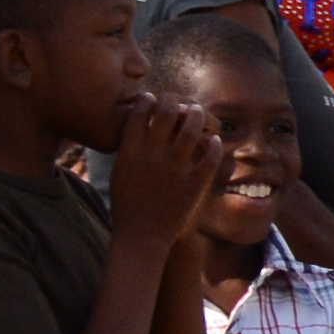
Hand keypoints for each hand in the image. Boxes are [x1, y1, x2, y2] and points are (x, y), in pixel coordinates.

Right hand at [110, 89, 226, 245]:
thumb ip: (129, 147)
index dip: (147, 100)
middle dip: (173, 101)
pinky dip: (213, 145)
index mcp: (130, 153)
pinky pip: (208, 157)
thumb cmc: (127, 205)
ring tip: (196, 111)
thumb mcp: (120, 172)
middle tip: (178, 101)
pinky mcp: (192, 185)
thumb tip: (138, 124)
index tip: (152, 96)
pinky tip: (213, 139)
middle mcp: (152, 158)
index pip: (139, 114)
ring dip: (195, 115)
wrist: (141, 237)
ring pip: (190, 130)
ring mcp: (174, 171)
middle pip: (166, 114)